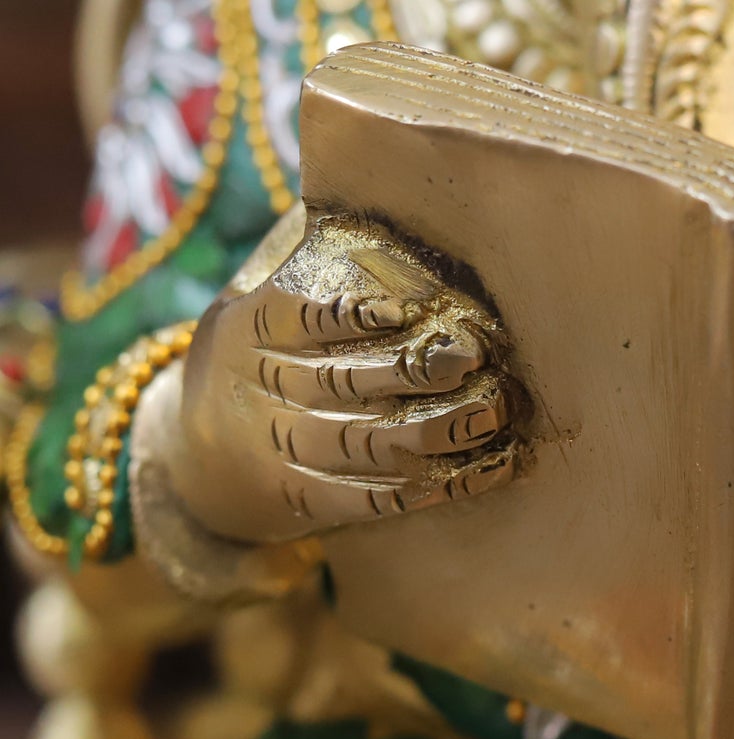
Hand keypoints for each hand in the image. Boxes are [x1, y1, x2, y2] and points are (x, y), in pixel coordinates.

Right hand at [168, 211, 521, 543]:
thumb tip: (373, 195)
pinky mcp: (310, 502)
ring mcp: (284, 451)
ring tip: (493, 413)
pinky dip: (429, 487)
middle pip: (346, 382)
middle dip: (417, 371)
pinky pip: (374, 498)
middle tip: (476, 358)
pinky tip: (479, 470)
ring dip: (438, 431)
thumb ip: (305, 261)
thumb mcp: (254, 304)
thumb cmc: (254, 359)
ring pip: (368, 443)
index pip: (301, 317)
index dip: (353, 314)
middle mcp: (264, 391)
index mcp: (250, 329)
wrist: (193, 457)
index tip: (409, 310)